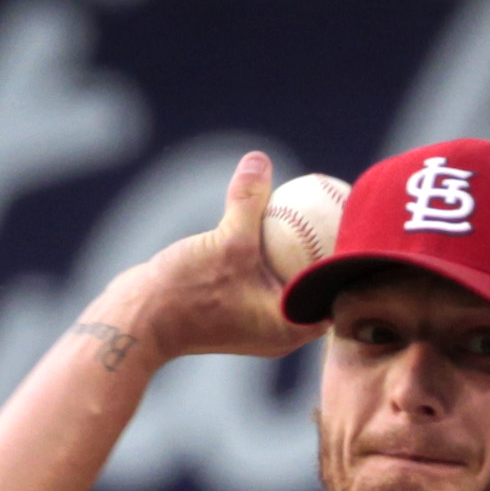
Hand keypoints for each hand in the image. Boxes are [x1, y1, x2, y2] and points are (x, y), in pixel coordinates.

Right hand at [93, 151, 325, 367]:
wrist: (136, 322)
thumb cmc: (186, 292)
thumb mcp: (226, 240)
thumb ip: (249, 201)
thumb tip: (261, 160)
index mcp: (291, 327)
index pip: (334, 293)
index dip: (348, 263)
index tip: (353, 228)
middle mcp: (280, 330)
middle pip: (314, 287)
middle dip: (324, 251)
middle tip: (334, 211)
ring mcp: (256, 323)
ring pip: (284, 280)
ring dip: (292, 250)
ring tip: (304, 210)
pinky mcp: (234, 313)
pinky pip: (259, 277)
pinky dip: (263, 253)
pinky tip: (263, 219)